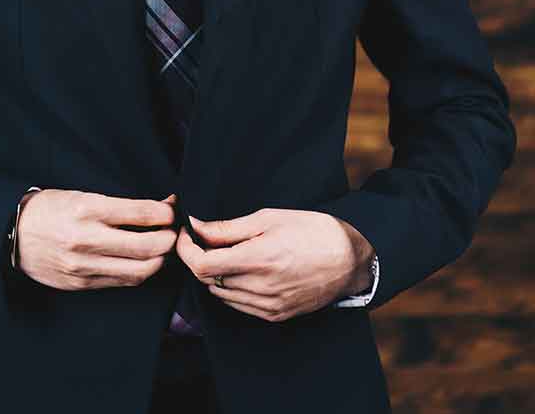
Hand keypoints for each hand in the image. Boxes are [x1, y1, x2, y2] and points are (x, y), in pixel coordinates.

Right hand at [15, 189, 178, 290]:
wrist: (14, 234)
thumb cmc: (51, 209)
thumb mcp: (82, 195)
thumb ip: (117, 206)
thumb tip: (155, 209)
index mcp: (87, 208)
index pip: (140, 213)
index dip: (165, 213)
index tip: (173, 210)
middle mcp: (87, 239)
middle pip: (146, 247)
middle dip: (169, 239)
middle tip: (175, 232)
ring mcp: (84, 265)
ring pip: (138, 270)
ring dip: (159, 260)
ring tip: (163, 249)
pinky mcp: (81, 284)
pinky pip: (121, 282)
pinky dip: (139, 273)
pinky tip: (144, 262)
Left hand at [175, 208, 372, 322]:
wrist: (348, 259)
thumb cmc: (311, 230)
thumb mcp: (268, 218)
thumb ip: (228, 227)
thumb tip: (197, 227)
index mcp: (258, 260)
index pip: (202, 265)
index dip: (186, 250)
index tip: (186, 234)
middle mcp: (261, 288)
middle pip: (209, 280)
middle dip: (199, 259)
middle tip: (204, 239)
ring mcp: (268, 307)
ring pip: (221, 294)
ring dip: (215, 274)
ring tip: (227, 252)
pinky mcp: (276, 316)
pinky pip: (240, 306)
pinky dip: (232, 288)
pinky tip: (243, 270)